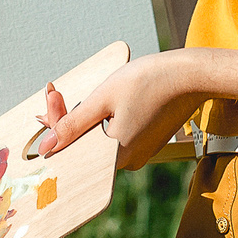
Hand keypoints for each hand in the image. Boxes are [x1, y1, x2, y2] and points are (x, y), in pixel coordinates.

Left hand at [38, 49, 207, 169]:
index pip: (72, 146)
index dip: (55, 121)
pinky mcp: (146, 142)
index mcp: (116, 155)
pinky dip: (101, 120)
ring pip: (99, 139)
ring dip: (83, 118)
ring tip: (69, 98)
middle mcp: (128, 161)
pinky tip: (95, 104)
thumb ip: (72, 124)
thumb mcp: (103, 99)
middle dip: (67, 119)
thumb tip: (46, 146)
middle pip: (85, 144)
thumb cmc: (150, 82)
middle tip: (53, 94)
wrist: (191, 76)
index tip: (50, 94)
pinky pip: (115, 135)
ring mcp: (139, 153)